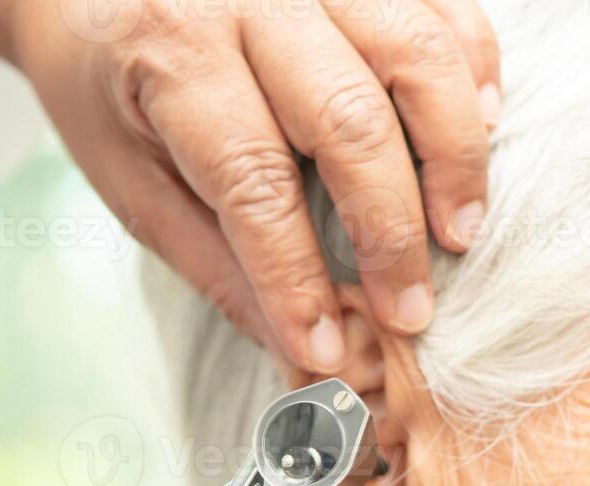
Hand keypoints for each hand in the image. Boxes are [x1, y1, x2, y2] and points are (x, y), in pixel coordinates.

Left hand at [0, 0, 499, 373]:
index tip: (327, 348)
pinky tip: (478, 132)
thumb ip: (216, 262)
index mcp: (172, 52)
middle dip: (392, 231)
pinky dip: (475, 70)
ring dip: (453, 154)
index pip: (253, 180)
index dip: (297, 275)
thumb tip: (300, 348)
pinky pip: (444, 7)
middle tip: (413, 310)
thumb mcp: (131, 179)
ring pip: (414, 54)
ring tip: (460, 231)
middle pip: (349, 120)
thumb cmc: (110, 82)